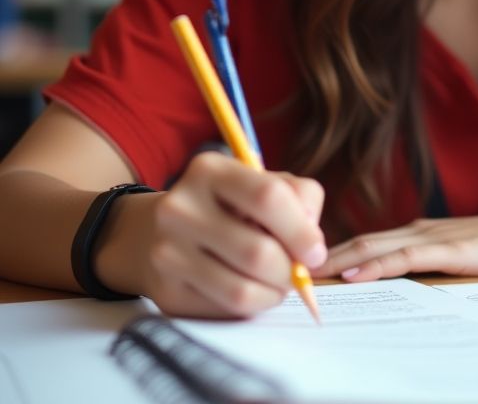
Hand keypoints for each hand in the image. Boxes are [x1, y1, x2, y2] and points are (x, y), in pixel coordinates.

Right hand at [139, 151, 325, 317]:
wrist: (158, 230)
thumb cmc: (229, 204)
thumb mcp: (265, 182)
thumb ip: (301, 196)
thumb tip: (311, 243)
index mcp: (209, 170)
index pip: (268, 197)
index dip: (301, 230)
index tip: (316, 252)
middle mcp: (180, 208)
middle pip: (257, 251)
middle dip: (290, 270)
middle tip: (298, 273)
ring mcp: (166, 252)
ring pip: (240, 290)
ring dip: (274, 293)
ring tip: (279, 283)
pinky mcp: (166, 292)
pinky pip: (224, 310)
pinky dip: (252, 305)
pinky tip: (253, 290)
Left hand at [313, 201, 477, 283]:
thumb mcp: (466, 260)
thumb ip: (436, 267)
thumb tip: (406, 286)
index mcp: (424, 232)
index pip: (368, 244)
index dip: (334, 255)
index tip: (302, 270)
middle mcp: (422, 229)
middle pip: (361, 242)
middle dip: (323, 256)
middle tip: (285, 269)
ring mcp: (436, 237)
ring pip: (375, 247)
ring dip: (338, 260)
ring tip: (304, 274)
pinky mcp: (452, 249)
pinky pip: (405, 257)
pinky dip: (375, 265)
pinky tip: (353, 274)